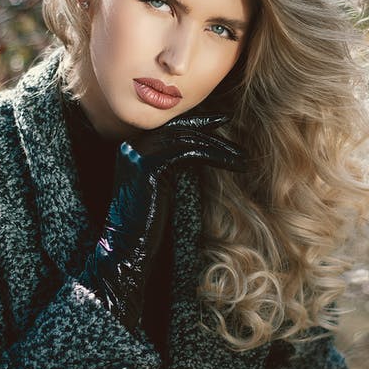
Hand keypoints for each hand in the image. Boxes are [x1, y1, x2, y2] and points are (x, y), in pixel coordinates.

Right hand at [79, 110, 246, 328]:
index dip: (195, 122)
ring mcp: (137, 154)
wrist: (127, 248)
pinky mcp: (148, 166)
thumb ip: (173, 166)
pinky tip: (233, 163)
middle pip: (177, 128)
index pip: (168, 128)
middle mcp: (131, 147)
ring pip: (185, 138)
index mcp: (133, 150)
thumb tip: (200, 151)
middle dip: (206, 126)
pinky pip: (188, 152)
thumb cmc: (147, 225)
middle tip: (231, 123)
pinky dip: (215, 155)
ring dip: (218, 145)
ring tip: (241, 155)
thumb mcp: (163, 187)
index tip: (220, 121)